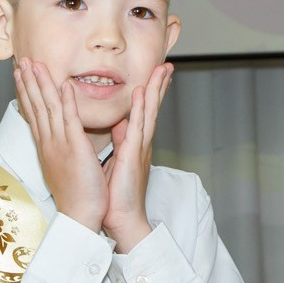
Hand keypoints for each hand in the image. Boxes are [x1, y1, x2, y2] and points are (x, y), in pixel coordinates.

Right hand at [14, 58, 106, 231]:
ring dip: (41, 84)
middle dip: (28, 82)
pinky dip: (66, 101)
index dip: (26, 92)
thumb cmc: (77, 195)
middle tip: (21, 61)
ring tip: (34, 64)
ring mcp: (59, 144)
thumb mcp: (66, 165)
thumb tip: (66, 135)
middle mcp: (48, 143)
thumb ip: (65, 146)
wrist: (80, 215)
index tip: (21, 75)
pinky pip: (70, 120)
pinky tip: (63, 85)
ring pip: (48, 108)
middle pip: (35, 106)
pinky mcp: (75, 148)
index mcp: (47, 147)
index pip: (34, 114)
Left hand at [102, 63, 172, 251]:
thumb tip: (119, 124)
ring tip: (161, 69)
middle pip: (152, 108)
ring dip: (155, 89)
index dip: (151, 92)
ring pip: (149, 112)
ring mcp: (140, 148)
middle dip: (159, 85)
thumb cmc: (117, 195)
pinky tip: (141, 92)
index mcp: (136, 144)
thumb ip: (120, 141)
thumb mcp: (117, 160)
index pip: (145, 113)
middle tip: (167, 63)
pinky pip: (137, 127)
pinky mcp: (133, 155)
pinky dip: (139, 108)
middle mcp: (142, 143)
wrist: (122, 219)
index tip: (156, 74)